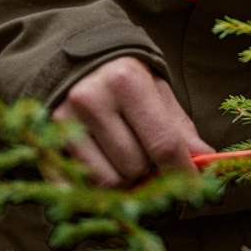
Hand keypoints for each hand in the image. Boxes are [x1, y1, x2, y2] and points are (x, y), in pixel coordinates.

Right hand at [50, 56, 209, 187]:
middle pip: (136, 168)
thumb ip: (179, 127)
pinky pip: (77, 191)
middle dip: (150, 172)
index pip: (163, 143)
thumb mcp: (155, 90)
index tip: (196, 192)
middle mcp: (91, 99)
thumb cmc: (122, 77)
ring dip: (124, 182)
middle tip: (149, 160)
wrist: (68, 58)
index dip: (184, 174)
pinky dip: (95, 192)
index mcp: (126, 81)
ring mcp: (63, 124)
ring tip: (124, 160)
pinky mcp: (45, 144)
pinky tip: (102, 172)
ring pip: (109, 184)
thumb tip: (206, 162)